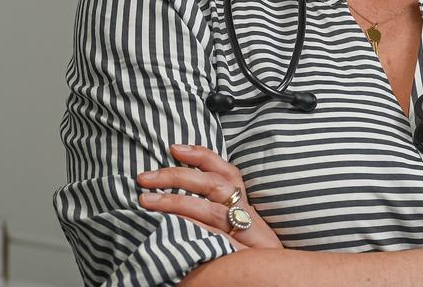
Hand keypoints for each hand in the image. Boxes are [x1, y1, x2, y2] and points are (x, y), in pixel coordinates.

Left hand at [136, 144, 282, 249]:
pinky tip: (168, 228)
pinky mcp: (240, 260)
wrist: (276, 285)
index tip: (175, 148)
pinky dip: (190, 230)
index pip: (230, 174)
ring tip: (147, 200)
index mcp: (249, 211)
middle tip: (146, 177)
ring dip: (176, 202)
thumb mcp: (239, 235)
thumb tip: (179, 194)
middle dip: (178, 177)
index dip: (203, 157)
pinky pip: (212, 241)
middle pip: (217, 187)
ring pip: (212, 212)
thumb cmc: (250, 263)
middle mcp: (253, 222)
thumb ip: (217, 214)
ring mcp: (248, 241)